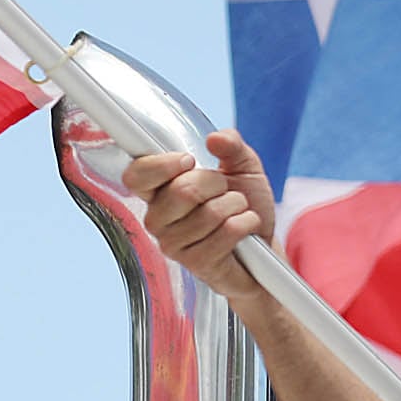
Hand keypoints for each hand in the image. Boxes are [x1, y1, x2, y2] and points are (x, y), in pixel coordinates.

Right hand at [125, 131, 275, 304]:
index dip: (160, 165)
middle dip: (217, 184)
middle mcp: (158, 219)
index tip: (189, 160)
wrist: (263, 246)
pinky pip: (228, 231)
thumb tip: (217, 138)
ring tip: (237, 211)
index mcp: (158, 191)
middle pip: (182, 191)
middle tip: (225, 191)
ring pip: (210, 212)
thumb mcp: (243, 166)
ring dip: (236, 205)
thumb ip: (231, 146)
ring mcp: (174, 244)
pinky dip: (247, 222)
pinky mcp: (195, 263)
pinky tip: (245, 228)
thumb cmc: (245, 205)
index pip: (136, 175)